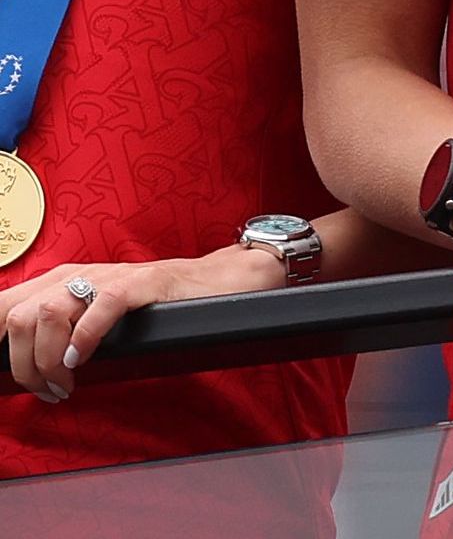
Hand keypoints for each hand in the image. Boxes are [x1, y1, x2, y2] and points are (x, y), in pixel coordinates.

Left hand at [2, 246, 273, 400]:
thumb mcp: (94, 309)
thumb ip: (58, 327)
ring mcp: (108, 278)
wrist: (219, 279)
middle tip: (48, 389)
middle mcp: (77, 275)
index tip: (8, 375)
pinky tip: (85, 359)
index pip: (1, 308)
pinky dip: (83, 338)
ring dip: (49, 361)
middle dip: (24, 365)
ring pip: (46, 314)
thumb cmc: (156, 302)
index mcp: (60, 280)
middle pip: (17, 318)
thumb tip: (21, 363)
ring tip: (67, 384)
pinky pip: (98, 308)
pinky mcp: (142, 284)